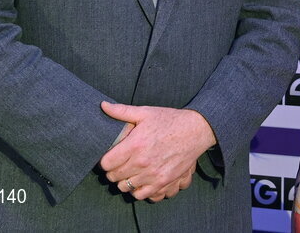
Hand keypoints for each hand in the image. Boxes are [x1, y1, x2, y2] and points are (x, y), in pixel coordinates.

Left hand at [99, 101, 216, 201]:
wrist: (196, 130)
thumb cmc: (170, 120)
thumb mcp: (146, 112)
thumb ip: (122, 111)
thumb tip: (102, 105)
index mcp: (134, 144)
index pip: (106, 164)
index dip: (105, 161)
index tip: (110, 157)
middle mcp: (142, 162)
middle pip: (114, 177)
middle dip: (113, 171)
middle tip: (119, 164)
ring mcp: (153, 174)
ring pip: (125, 187)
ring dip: (124, 181)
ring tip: (129, 172)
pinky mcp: (163, 181)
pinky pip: (141, 195)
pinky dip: (137, 190)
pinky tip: (140, 181)